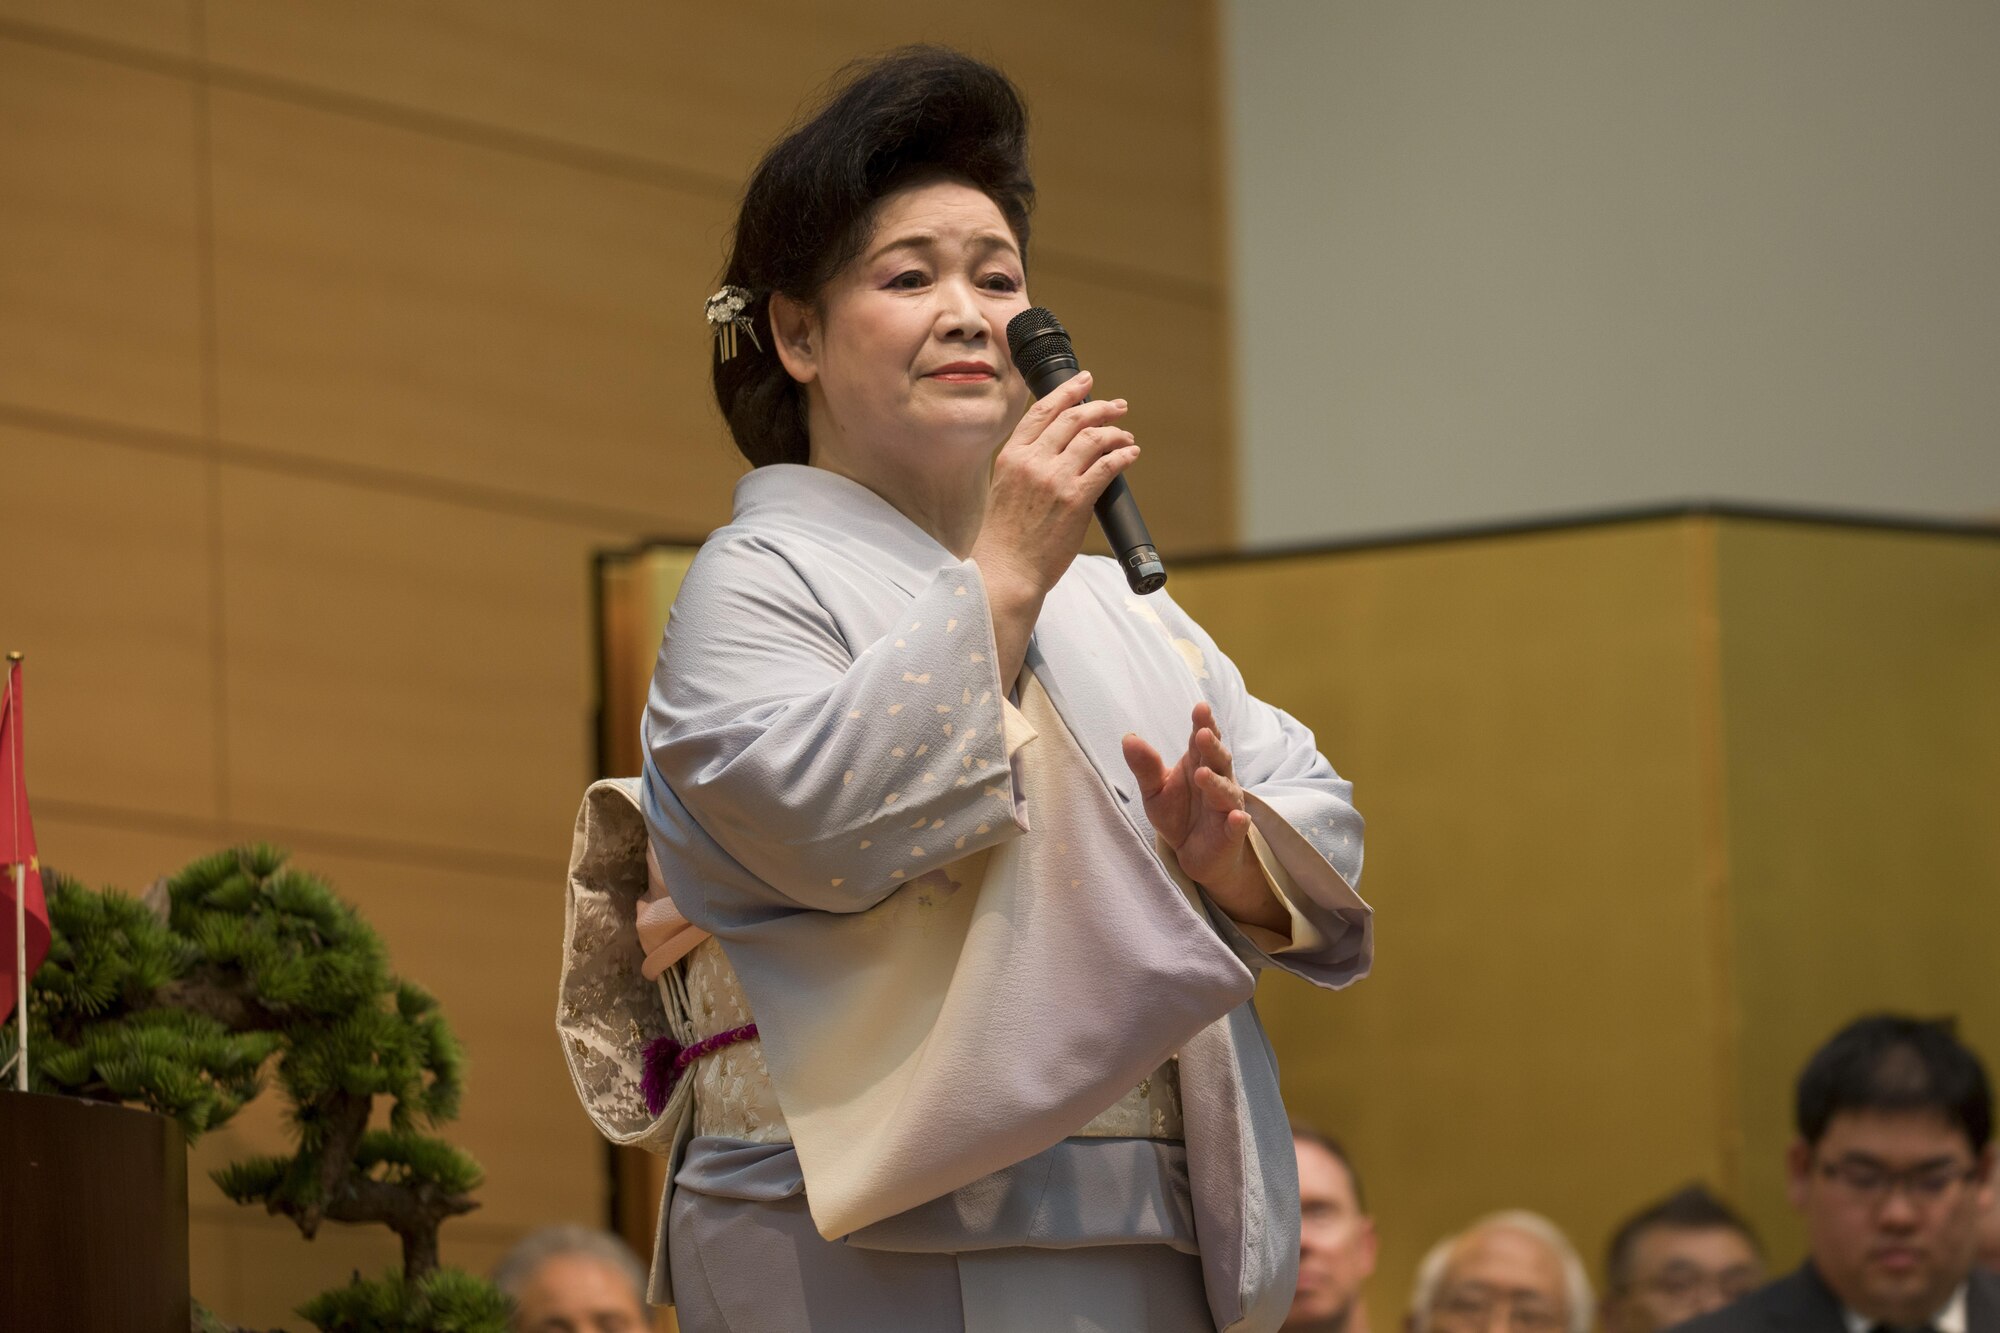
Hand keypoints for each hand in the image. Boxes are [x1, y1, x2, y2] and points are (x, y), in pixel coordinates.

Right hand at [972, 370, 1139, 681]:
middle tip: (1117, 406)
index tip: (1084, 381)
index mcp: (1012, 457)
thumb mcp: (1005, 491)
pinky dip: (1123, 454)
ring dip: (1115, 432)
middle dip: (1099, 407)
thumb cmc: (1006, 540)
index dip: (1067, 392)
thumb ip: (1027, 468)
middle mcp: (1033, 462)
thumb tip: (1060, 455)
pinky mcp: (1076, 499)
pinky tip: (1130, 453)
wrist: (1007, 571)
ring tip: (1126, 435)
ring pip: (1093, 438)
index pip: (1042, 411)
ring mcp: (1055, 479)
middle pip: (1072, 419)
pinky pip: (1107, 465)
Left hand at [1121, 701, 1288, 933]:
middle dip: (1212, 746)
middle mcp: (1218, 779)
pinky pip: (1237, 826)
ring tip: (1202, 774)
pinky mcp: (1231, 832)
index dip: (1203, 724)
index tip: (1200, 707)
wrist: (1192, 853)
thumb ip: (1145, 766)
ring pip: (1226, 791)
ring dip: (1216, 782)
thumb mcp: (1154, 790)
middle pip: (1218, 759)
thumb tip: (1128, 737)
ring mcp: (1227, 806)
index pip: (1202, 740)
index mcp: (1198, 763)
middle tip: (1202, 733)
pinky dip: (1238, 822)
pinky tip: (1236, 818)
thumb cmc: (1178, 814)